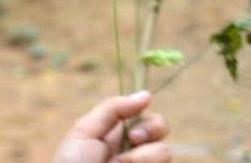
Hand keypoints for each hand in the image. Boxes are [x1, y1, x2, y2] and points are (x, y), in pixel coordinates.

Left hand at [50, 91, 170, 162]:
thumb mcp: (85, 131)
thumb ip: (112, 109)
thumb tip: (147, 94)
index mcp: (119, 135)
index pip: (148, 118)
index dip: (148, 121)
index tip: (133, 129)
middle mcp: (135, 151)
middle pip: (162, 130)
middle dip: (151, 130)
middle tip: (132, 140)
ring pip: (165, 153)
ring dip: (140, 158)